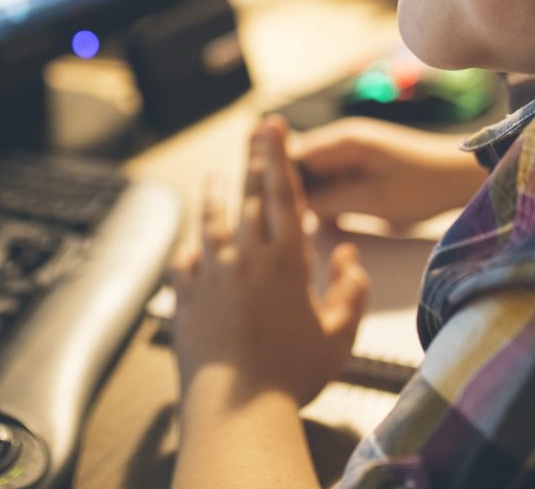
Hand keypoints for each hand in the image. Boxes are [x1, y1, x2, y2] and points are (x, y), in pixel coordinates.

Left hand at [170, 116, 368, 407]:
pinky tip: (190, 247)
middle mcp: (245, 258)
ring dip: (214, 196)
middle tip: (251, 131)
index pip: (283, 195)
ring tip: (213, 176)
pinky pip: (184, 263)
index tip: (272, 127)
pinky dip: (189, 251)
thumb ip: (350, 289)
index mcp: (286, 261)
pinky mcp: (186, 298)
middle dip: (251, 161)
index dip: (278, 157)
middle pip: (248, 199)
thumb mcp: (339, 334)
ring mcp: (211, 276)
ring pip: (210, 223)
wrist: (239, 407)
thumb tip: (345, 252)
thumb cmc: (295, 373)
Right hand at [289, 117, 485, 226]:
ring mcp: (351, 151)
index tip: (264, 212)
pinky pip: (332, 180)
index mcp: (341, 141)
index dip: (274, 181)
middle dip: (290, 192)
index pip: (289, 155)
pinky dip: (328, 199)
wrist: (462, 177)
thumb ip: (330, 200)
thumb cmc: (421, 187)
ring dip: (309, 199)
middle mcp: (341, 140)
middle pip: (298, 164)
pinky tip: (328, 224)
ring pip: (314, 175)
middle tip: (282, 227)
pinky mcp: (362, 165)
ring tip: (304, 228)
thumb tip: (292, 207)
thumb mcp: (372, 199)